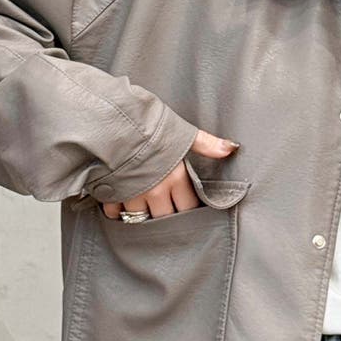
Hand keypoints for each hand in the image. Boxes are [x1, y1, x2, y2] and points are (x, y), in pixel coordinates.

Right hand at [100, 129, 239, 219]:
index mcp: (176, 178)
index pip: (189, 206)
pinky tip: (120, 202)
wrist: (109, 122)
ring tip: (143, 210)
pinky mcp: (110, 194)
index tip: (186, 207)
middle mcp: (156, 191)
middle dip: (166, 216)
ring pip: (141, 218)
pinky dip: (117, 209)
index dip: (188, 208)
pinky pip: (115, 212)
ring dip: (142, 215)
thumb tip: (231, 148)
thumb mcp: (180, 130)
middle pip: (166, 218)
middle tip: (165, 211)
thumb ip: (205, 143)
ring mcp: (132, 195)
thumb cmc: (146, 124)